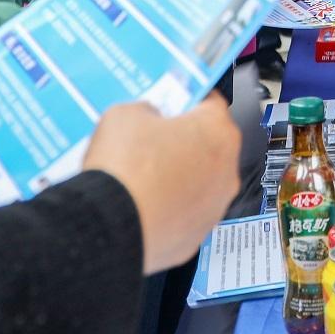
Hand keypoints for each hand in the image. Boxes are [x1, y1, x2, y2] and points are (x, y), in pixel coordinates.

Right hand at [83, 96, 241, 273]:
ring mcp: (214, 206)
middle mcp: (226, 169)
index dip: (185, 99)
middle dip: (182, 140)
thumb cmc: (123, 171)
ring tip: (142, 175)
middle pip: (207, 144)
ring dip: (178, 176)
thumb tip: (148, 118)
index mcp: (217, 130)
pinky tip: (143, 201)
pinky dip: (169, 207)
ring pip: (199, 181)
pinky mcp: (197, 234)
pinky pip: (186, 212)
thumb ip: (146, 109)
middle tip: (151, 140)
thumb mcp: (125, 114)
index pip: (209, 102)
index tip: (172, 101)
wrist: (108, 226)